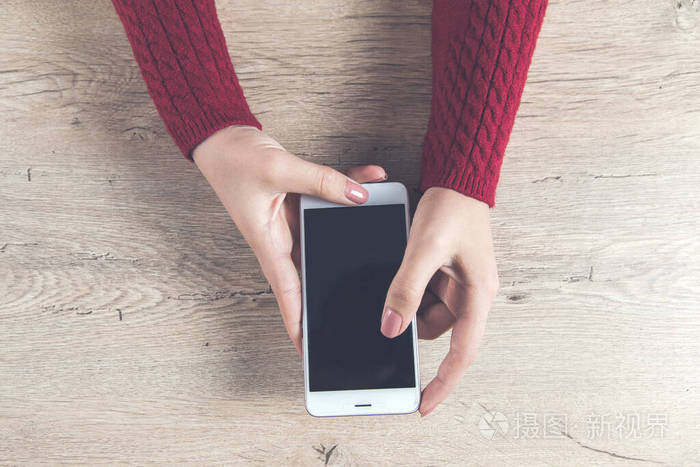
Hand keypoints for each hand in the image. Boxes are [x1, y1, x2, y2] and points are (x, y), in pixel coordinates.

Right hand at [193, 125, 385, 355]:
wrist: (225, 138)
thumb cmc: (236, 162)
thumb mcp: (280, 171)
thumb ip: (321, 183)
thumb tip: (359, 196)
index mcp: (269, 243)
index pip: (288, 293)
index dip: (299, 323)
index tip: (309, 350)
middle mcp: (283, 238)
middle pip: (315, 269)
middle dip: (337, 284)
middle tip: (366, 302)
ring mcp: (293, 221)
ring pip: (331, 232)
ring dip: (355, 225)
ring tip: (384, 224)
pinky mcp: (300, 202)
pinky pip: (330, 202)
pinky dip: (349, 190)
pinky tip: (371, 183)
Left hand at [380, 187, 498, 416]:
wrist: (457, 179)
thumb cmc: (451, 209)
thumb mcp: (423, 249)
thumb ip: (406, 289)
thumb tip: (389, 328)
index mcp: (478, 295)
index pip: (462, 354)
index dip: (443, 383)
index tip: (423, 404)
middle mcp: (472, 295)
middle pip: (436, 330)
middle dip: (411, 320)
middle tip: (391, 302)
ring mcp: (459, 285)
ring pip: (425, 313)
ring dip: (408, 300)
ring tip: (405, 266)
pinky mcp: (446, 276)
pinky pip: (423, 294)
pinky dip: (409, 288)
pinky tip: (404, 268)